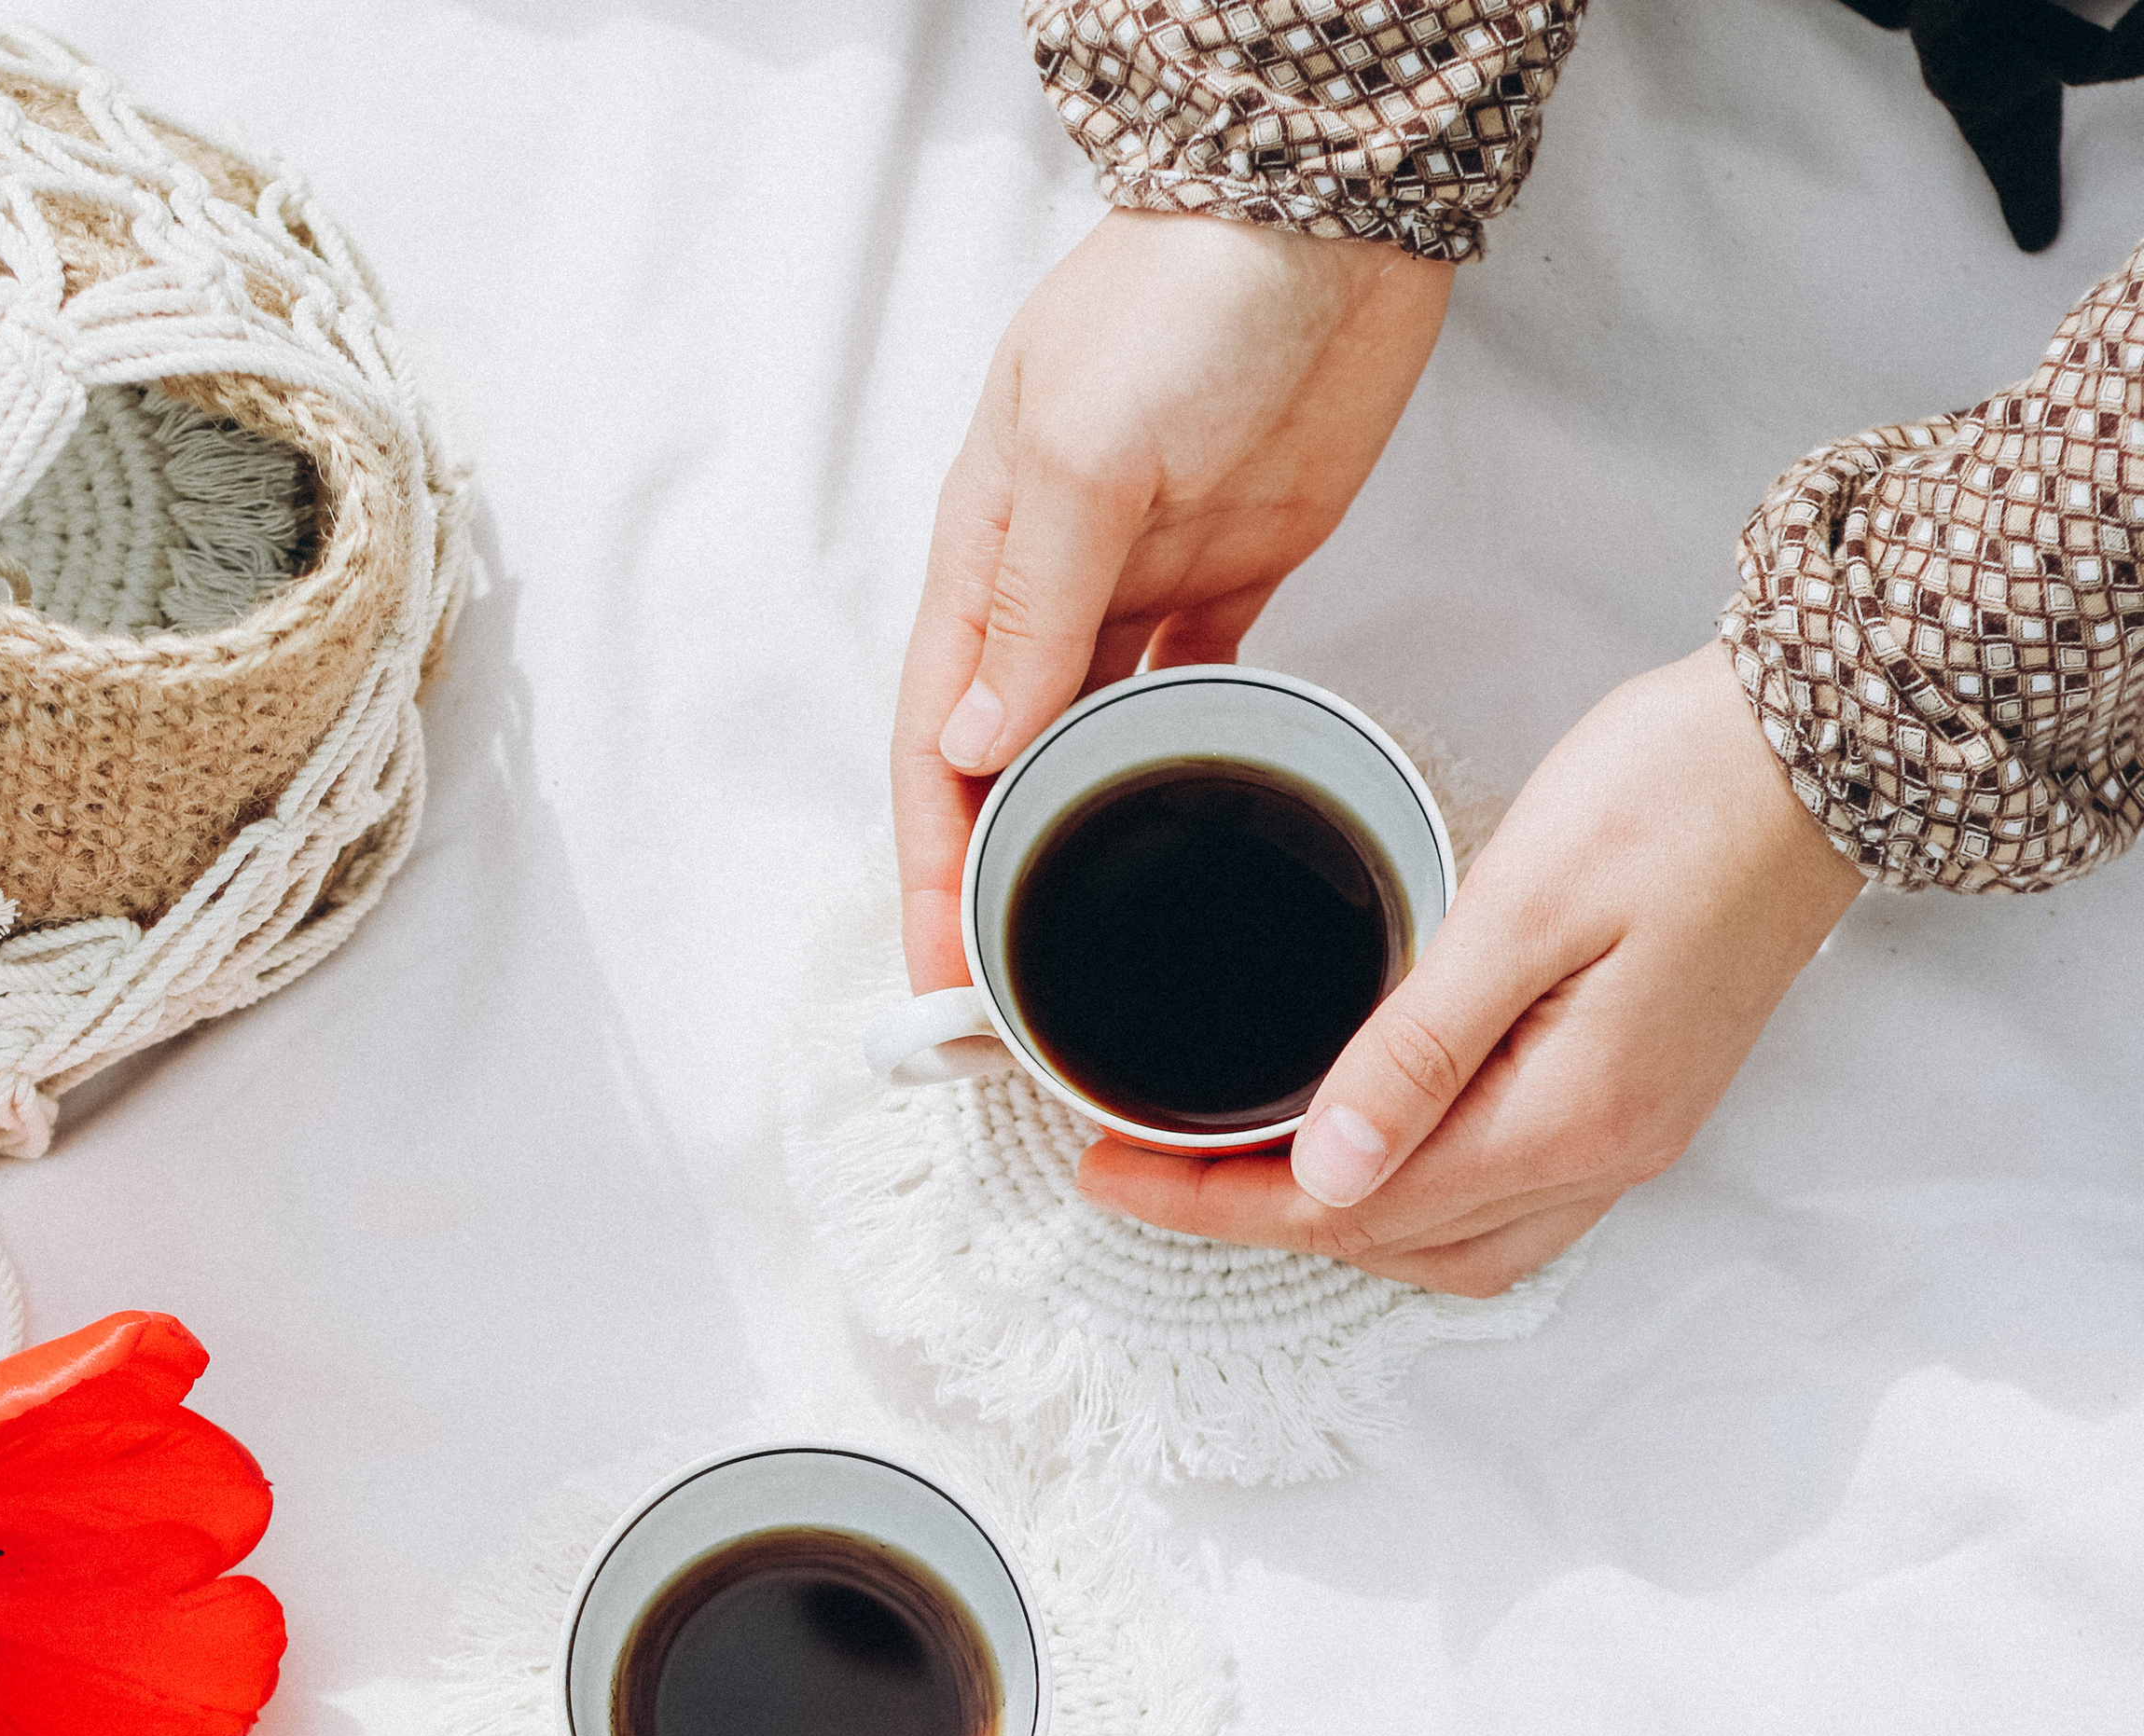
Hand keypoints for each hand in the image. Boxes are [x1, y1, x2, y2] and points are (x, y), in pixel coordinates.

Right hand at [893, 209, 1453, 992]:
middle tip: (1014, 1006)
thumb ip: (1033, 603)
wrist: (1323, 214)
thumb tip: (980, 744)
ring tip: (1093, 956)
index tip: (938, 977)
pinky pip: (1186, 704)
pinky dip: (1177, 773)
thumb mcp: (1082, 449)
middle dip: (996, 891)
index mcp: (985, 557)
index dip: (928, 872)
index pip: (935, 747)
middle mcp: (1047, 587)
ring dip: (1082, 849)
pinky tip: (1185, 837)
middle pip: (1003, 774)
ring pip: (1089, 754)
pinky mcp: (1226, 583)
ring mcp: (1136, 588)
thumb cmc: (1184, 298)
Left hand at [1077, 645, 1868, 1294]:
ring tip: (1233, 1170)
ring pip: (1454, 1244)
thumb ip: (1419, 1045)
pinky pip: (1507, 1200)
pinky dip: (1417, 1197)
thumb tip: (1325, 1168)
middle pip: (1395, 1247)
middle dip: (1260, 1222)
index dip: (1218, 1204)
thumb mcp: (1525, 903)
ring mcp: (1633, 1138)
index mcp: (1570, 1115)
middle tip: (1149, 1168)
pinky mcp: (1642, 1101)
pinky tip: (1364, 1146)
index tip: (1114, 1169)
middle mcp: (1608, 1155)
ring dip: (1341, 1223)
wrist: (1830, 743)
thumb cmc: (1685, 789)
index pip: (1353, 1207)